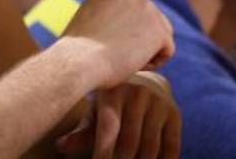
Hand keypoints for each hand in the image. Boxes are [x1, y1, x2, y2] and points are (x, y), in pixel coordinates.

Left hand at [56, 72, 180, 158]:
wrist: (147, 82)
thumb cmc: (112, 104)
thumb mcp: (97, 113)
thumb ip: (82, 132)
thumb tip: (60, 146)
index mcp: (113, 93)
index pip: (109, 129)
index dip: (103, 153)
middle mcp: (137, 94)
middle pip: (129, 143)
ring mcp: (158, 102)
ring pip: (150, 148)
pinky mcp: (175, 112)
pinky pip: (171, 146)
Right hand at [62, 0, 174, 87]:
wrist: (78, 61)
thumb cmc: (76, 48)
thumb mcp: (90, 15)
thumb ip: (110, 11)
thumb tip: (125, 23)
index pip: (133, 7)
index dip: (121, 28)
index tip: (103, 38)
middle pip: (148, 19)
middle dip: (136, 37)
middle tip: (113, 51)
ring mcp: (147, 7)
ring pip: (159, 34)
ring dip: (145, 49)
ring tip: (122, 58)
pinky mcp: (159, 29)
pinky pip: (166, 50)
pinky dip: (152, 62)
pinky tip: (132, 64)